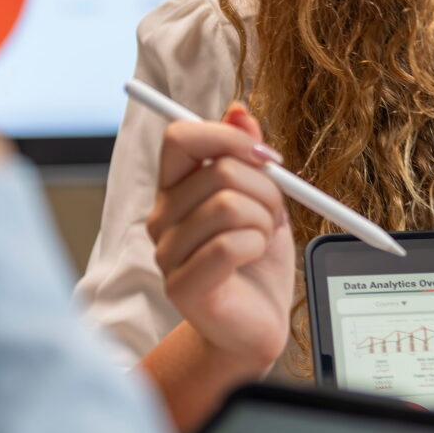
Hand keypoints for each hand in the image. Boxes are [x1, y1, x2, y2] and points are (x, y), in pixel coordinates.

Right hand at [144, 100, 296, 372]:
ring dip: (263, 222)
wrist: (258, 322)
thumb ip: (247, 156)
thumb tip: (239, 110)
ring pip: (229, 207)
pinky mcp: (181, 286)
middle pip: (221, 173)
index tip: (267, 157)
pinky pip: (230, 245)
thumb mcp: (261, 199)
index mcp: (176, 189)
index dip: (227, 137)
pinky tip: (252, 261)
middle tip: (272, 215)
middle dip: (267, 190)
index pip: (181, 137)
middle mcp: (161, 217)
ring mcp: (166, 253)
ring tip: (260, 241)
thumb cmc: (257, 260)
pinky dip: (256, 247)